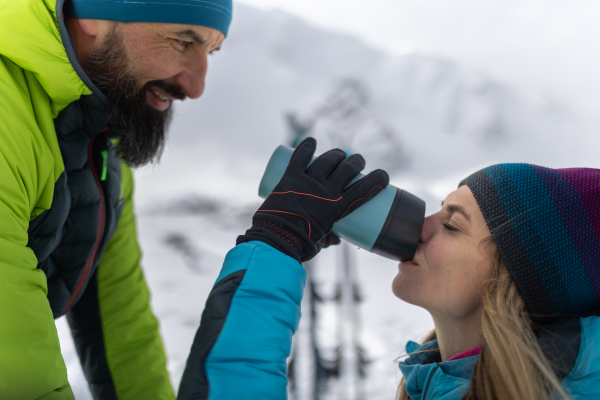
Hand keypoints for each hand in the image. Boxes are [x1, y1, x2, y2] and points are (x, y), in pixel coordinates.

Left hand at [237, 138, 388, 261]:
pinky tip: (311, 142)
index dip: (378, 179)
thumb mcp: (322, 242)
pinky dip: (306, 146)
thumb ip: (329, 238)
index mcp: (339, 208)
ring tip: (339, 154)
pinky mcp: (292, 175)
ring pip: (328, 159)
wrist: (277, 238)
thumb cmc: (301, 244)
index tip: (382, 176)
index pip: (365, 189)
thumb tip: (336, 239)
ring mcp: (309, 181)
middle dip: (356, 162)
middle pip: (348, 168)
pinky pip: (300, 156)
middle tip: (356, 163)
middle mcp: (327, 190)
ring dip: (337, 154)